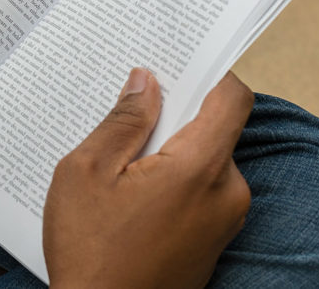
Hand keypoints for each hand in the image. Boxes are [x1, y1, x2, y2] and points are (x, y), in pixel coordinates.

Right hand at [43, 69, 253, 288]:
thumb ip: (122, 120)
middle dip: (173, 116)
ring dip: (169, 150)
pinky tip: (130, 194)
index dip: (206, 74)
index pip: (232, 98)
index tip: (172, 67)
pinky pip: (202, 189)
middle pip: (215, 127)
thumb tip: (146, 81)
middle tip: (125, 120)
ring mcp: (225, 220)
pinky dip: (174, 178)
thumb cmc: (90, 252)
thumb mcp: (86, 171)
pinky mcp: (215, 240)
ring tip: (119, 165)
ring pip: (206, 158)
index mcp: (200, 169)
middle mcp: (226, 193)